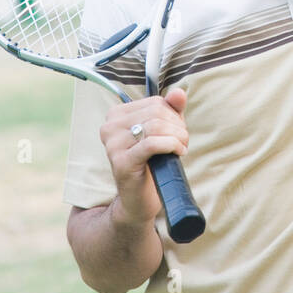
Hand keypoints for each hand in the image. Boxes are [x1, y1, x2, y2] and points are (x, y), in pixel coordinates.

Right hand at [100, 89, 188, 227]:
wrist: (139, 200)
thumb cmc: (152, 163)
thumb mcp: (164, 132)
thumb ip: (171, 110)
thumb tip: (179, 92)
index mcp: (116, 115)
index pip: (154, 102)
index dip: (173, 115)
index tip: (177, 132)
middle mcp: (110, 126)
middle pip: (156, 113)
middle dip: (177, 127)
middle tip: (182, 142)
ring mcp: (113, 144)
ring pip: (155, 126)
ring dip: (177, 137)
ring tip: (181, 148)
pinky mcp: (121, 161)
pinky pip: (152, 144)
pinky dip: (171, 146)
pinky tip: (178, 153)